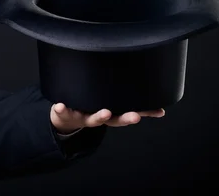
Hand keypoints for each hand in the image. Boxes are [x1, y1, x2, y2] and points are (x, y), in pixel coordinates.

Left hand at [50, 103, 164, 134]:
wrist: (64, 120)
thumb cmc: (91, 108)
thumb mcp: (109, 106)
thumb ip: (126, 101)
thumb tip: (155, 99)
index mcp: (110, 114)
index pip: (129, 114)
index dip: (144, 113)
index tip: (158, 111)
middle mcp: (98, 117)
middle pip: (114, 119)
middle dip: (125, 118)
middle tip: (135, 117)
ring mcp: (82, 116)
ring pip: (92, 118)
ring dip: (99, 116)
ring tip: (105, 112)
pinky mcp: (65, 113)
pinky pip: (62, 111)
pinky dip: (61, 109)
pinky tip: (60, 105)